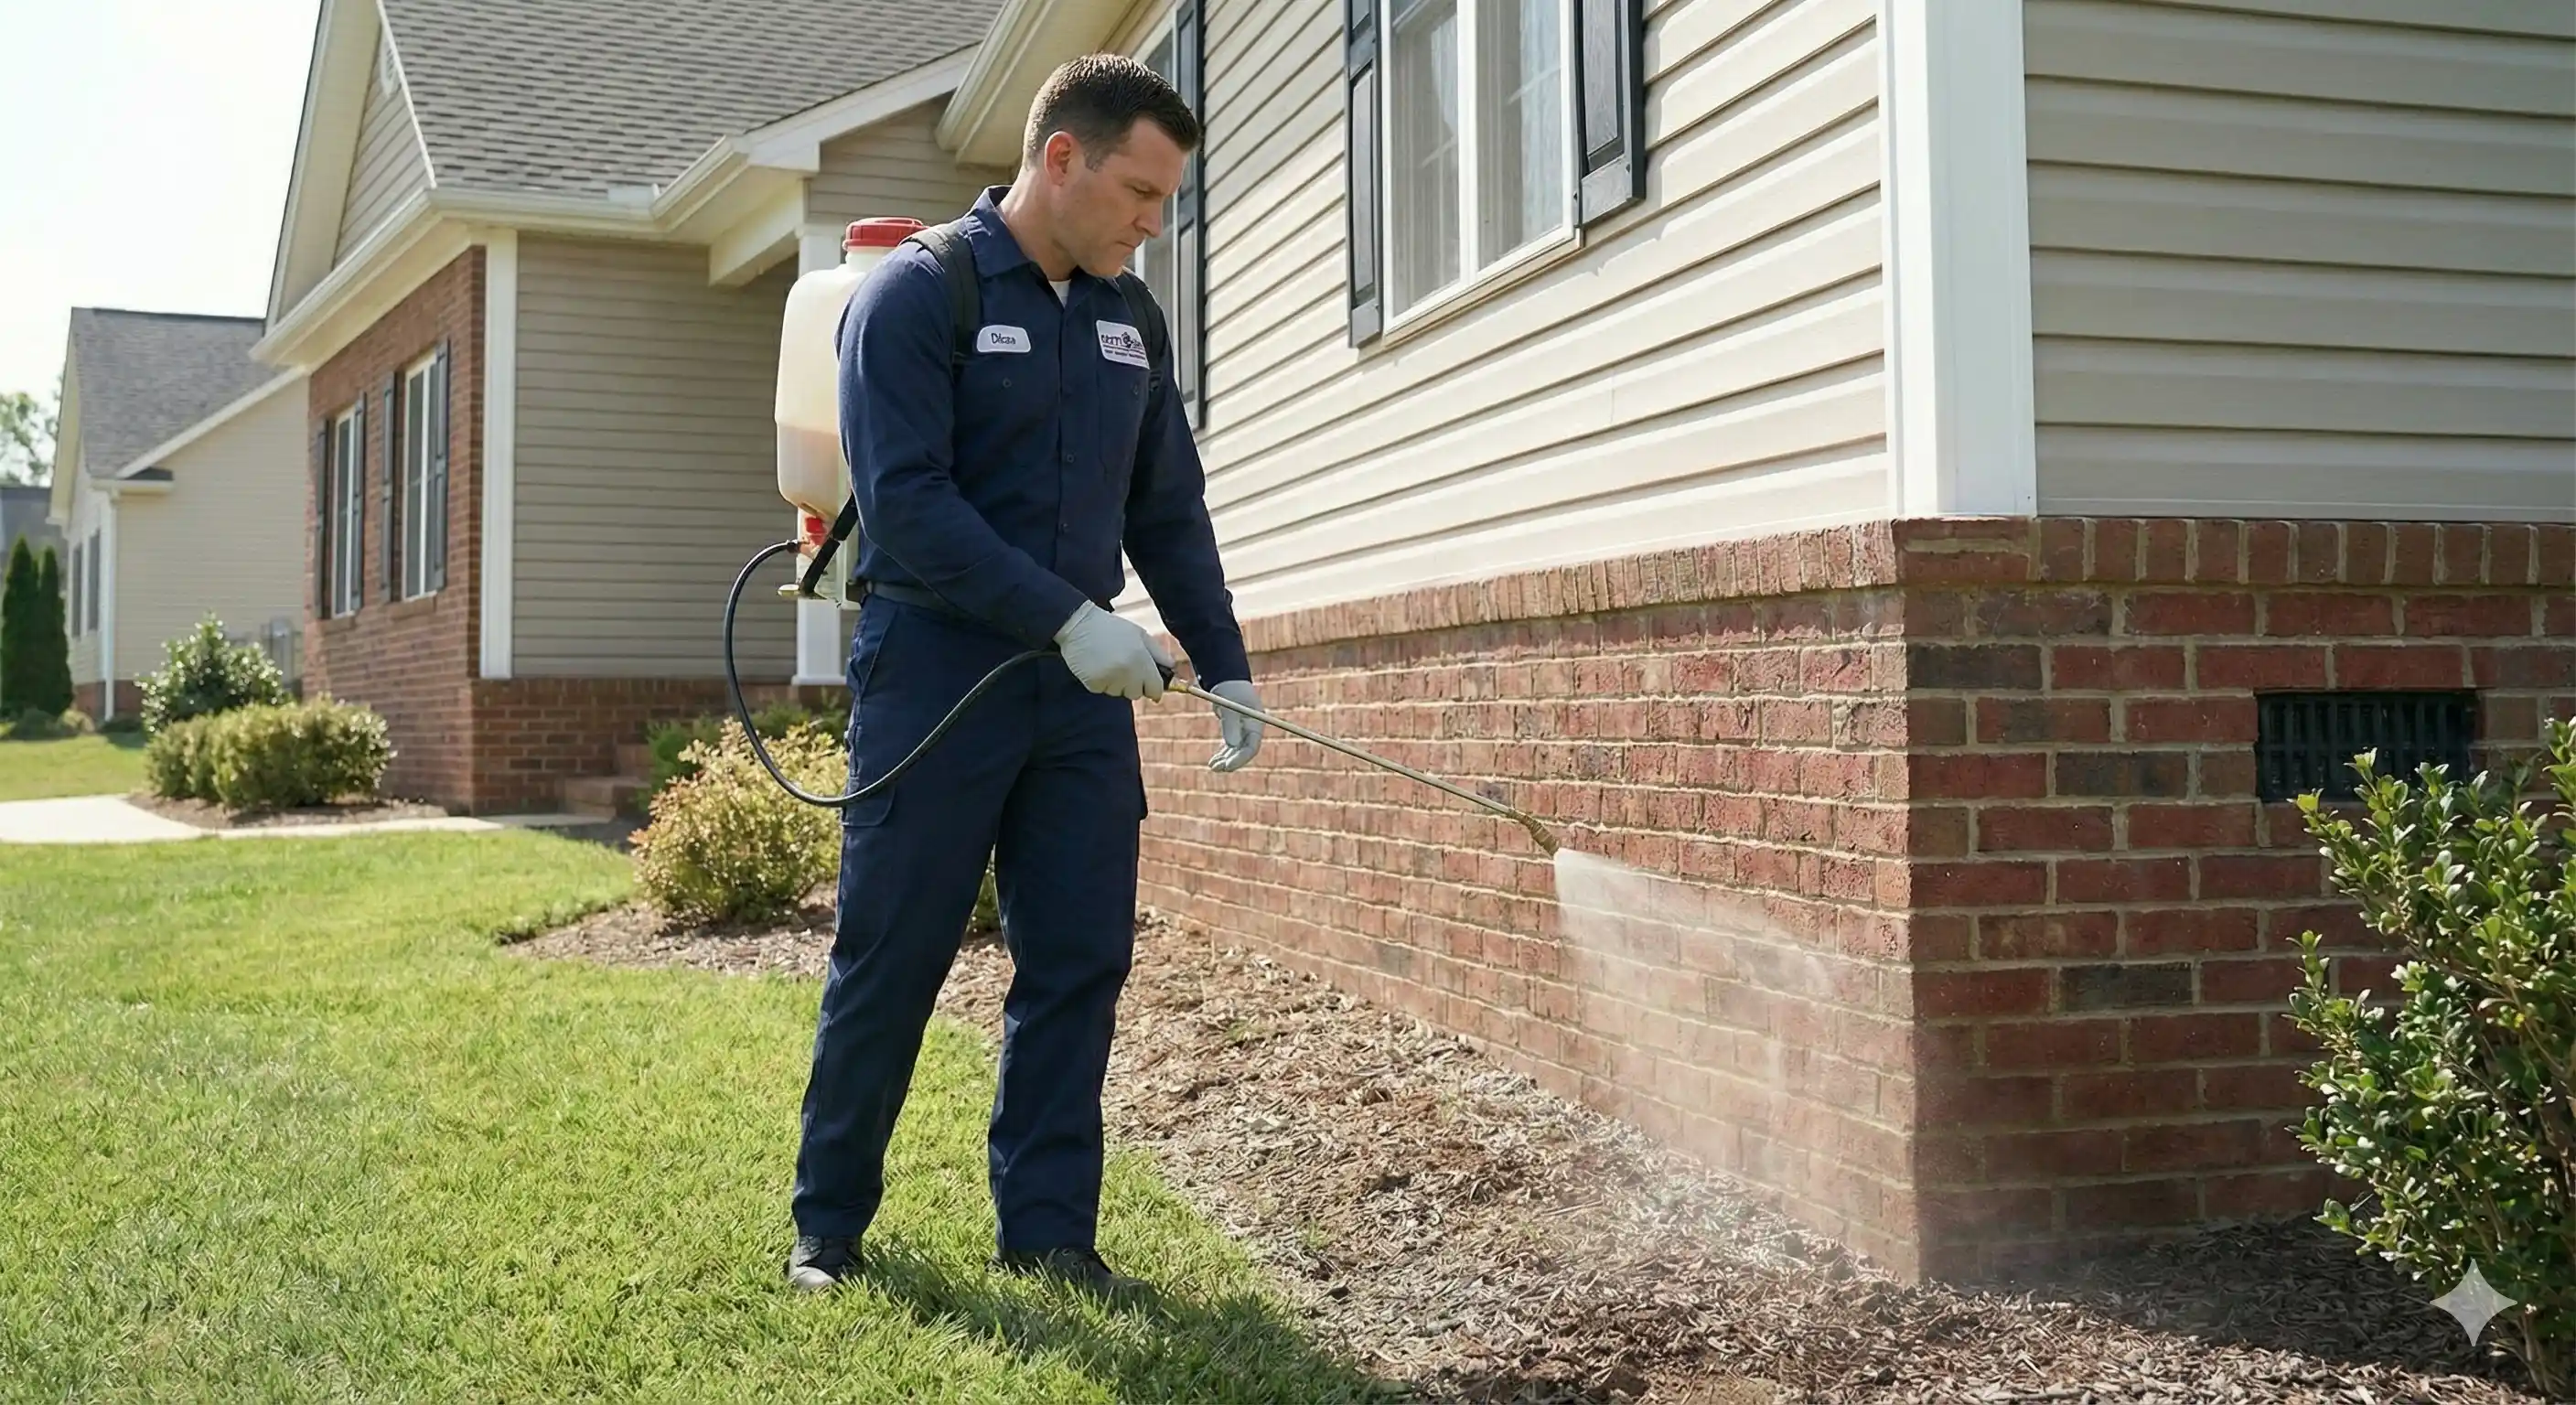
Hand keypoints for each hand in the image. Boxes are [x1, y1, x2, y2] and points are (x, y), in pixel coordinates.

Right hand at [1053, 601, 1171, 699]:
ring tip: (1108, 663)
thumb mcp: (1139, 634)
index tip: (1151, 688)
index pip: (1155, 688)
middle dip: (1133, 685)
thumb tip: (1172, 668)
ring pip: (1118, 693)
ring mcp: (1109, 679)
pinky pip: (1102, 690)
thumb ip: (1158, 653)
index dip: (1154, 689)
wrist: (1078, 625)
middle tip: (1123, 667)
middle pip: (1136, 694)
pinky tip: (1097, 666)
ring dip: (1116, 683)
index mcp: (1141, 659)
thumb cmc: (1111, 628)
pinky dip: (1101, 682)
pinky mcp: (1093, 684)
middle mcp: (1127, 672)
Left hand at [1206, 679, 1262, 770]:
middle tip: (1217, 767)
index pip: (1252, 746)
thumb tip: (1231, 745)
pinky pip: (1230, 747)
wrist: (1227, 682)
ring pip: (1236, 751)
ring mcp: (1243, 731)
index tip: (1228, 765)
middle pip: (1244, 752)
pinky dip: (1222, 754)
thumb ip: (1230, 724)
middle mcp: (1252, 730)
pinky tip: (1213, 762)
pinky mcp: (1234, 732)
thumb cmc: (1231, 691)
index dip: (1241, 758)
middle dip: (1231, 761)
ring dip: (1225, 759)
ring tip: (1213, 766)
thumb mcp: (1229, 706)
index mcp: (1256, 724)